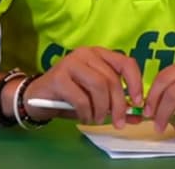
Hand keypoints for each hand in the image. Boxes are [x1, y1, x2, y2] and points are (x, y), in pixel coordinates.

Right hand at [22, 46, 142, 127]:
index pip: (126, 63)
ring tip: (97, 119)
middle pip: (112, 79)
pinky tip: (84, 118)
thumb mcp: (96, 99)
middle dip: (118, 105)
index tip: (137, 103)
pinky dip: (86, 112)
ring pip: (98, 87)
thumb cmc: (70, 96)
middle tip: (118, 122)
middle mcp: (86, 53)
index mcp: (99, 54)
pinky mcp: (58, 77)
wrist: (36, 97)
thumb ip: (117, 105)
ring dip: (101, 109)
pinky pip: (81, 98)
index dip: (135, 83)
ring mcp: (71, 63)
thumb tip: (138, 117)